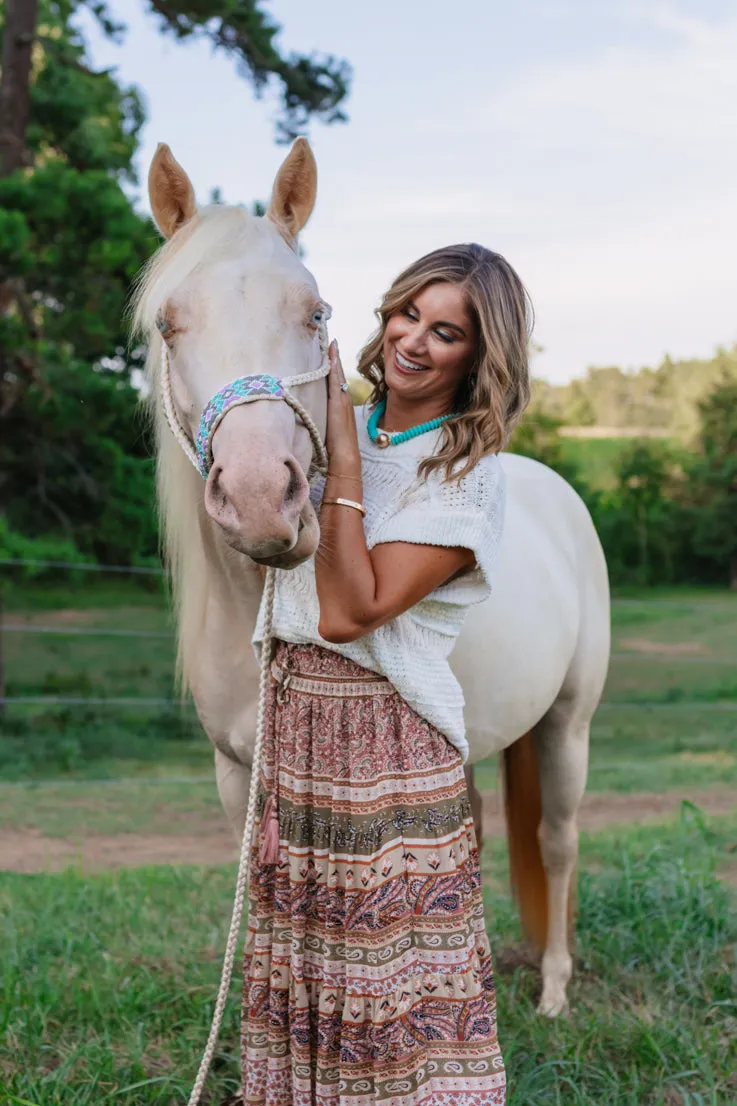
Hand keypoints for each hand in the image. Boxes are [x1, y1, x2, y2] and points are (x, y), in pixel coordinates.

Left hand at [326, 341, 360, 473]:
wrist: (345, 455)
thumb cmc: (335, 445)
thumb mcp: (328, 426)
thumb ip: (323, 416)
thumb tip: (310, 411)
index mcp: (341, 403)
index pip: (337, 380)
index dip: (334, 365)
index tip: (330, 349)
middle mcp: (343, 398)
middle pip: (339, 374)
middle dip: (335, 357)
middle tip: (331, 340)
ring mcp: (342, 400)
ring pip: (338, 375)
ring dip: (335, 359)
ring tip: (331, 343)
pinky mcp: (338, 403)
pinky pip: (336, 382)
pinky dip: (335, 369)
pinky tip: (332, 357)